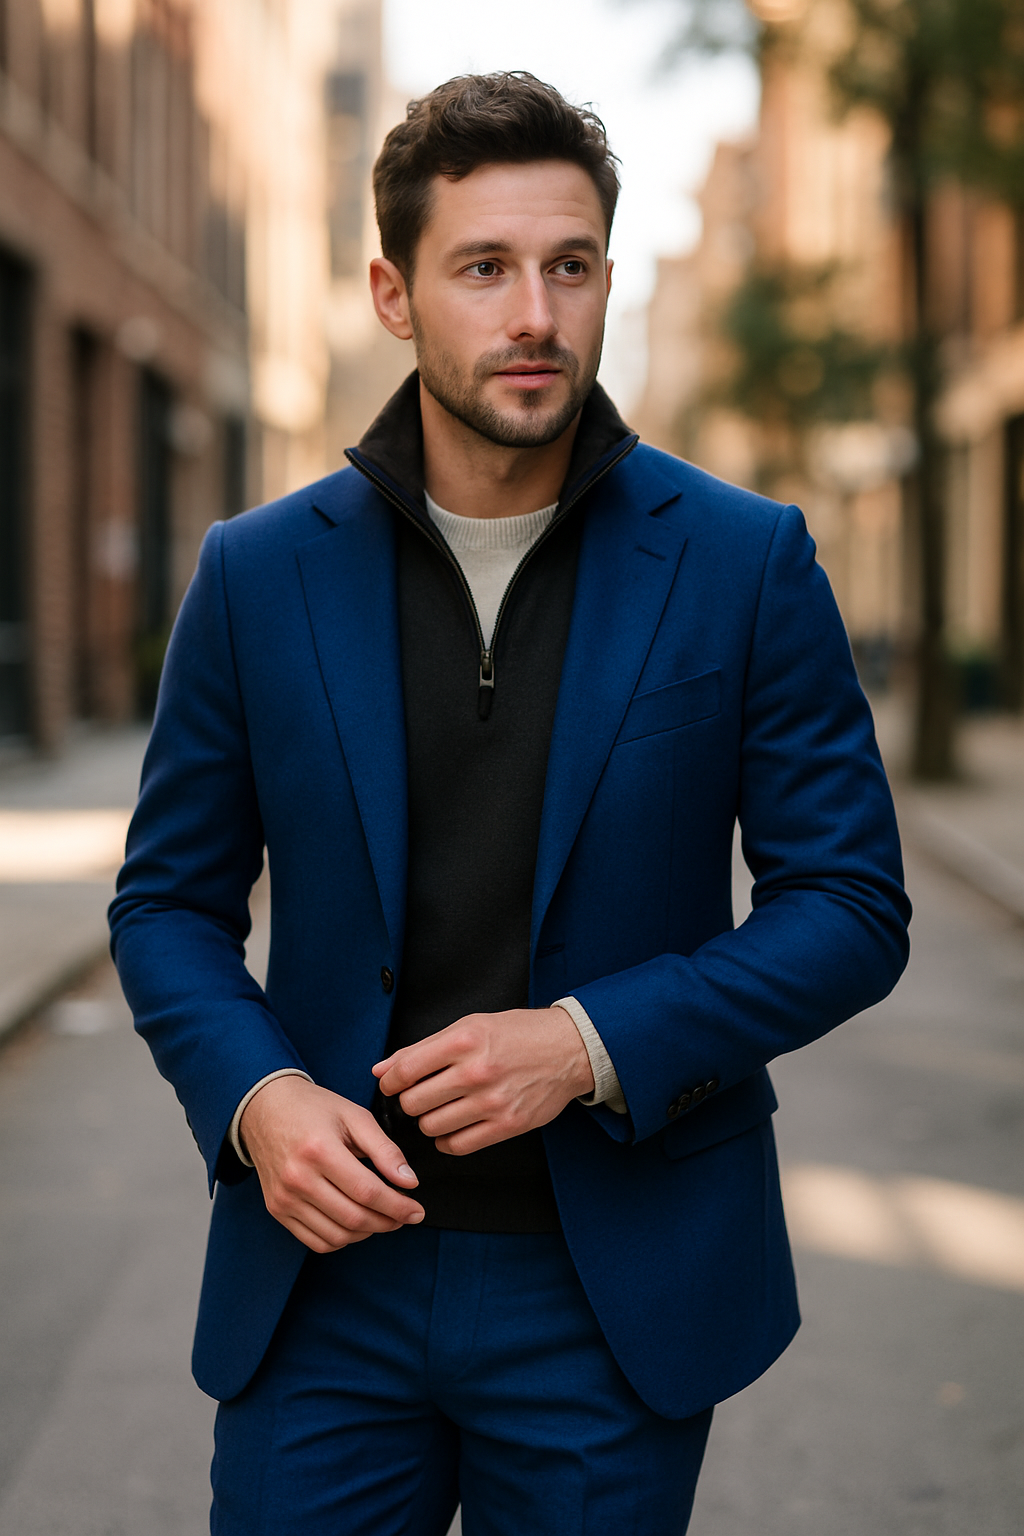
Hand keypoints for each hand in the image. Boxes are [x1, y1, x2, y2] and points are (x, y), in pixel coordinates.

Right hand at [239, 1076, 424, 1252]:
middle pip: (354, 1218)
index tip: (417, 1210)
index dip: (398, 1206)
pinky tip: (355, 1224)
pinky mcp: (277, 1209)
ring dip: (367, 1233)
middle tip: (405, 1215)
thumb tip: (409, 1181)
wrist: (265, 1108)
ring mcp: (284, 1198)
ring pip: (336, 1236)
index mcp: (319, 1150)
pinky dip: (341, 1239)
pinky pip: (315, 1241)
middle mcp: (298, 1178)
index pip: (368, 1192)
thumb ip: (384, 1150)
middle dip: (388, 1222)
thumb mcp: (355, 1116)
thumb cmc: (313, 1108)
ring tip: (382, 1217)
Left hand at [372, 1007, 594, 1155]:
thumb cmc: (517, 1033)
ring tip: (441, 1109)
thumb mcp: (469, 1026)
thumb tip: (382, 1070)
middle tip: (421, 1096)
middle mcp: (477, 1071)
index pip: (406, 1070)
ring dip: (429, 1121)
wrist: (568, 1049)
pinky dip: (447, 1140)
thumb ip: (422, 1048)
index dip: (391, 1082)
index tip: (393, 1084)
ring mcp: (493, 1101)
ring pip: (432, 1127)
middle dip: (411, 1102)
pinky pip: (458, 1145)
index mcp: (464, 1041)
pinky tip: (454, 1126)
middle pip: (415, 1103)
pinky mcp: (508, 1125)